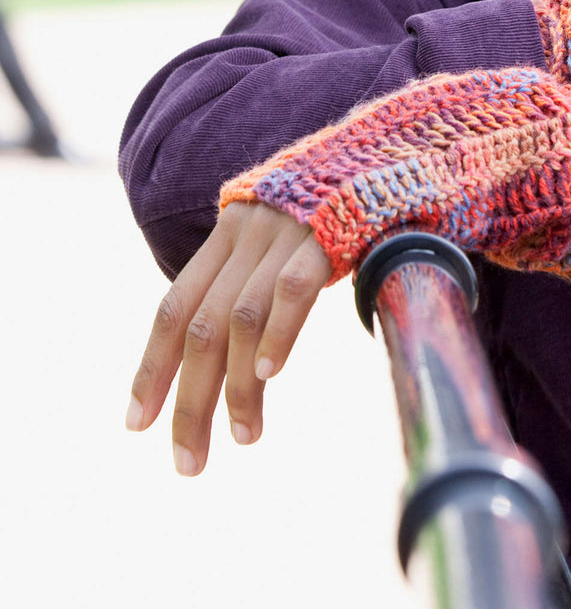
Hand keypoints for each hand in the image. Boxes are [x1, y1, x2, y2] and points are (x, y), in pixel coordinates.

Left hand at [125, 202, 329, 474]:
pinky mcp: (330, 231)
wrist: (394, 146)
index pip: (174, 306)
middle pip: (199, 325)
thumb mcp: (289, 235)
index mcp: (230, 232)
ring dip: (236, 387)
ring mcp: (287, 230)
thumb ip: (261, 277)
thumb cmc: (346, 202)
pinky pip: (293, 288)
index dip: (151, 367)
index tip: (137, 424)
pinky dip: (278, 333)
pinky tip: (268, 376)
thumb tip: (243, 353)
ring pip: (240, 317)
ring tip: (243, 437)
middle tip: (188, 462)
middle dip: (187, 399)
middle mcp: (247, 230)